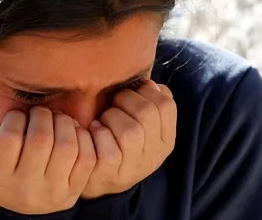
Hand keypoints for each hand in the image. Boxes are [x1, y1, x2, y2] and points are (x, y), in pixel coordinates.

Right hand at [0, 106, 96, 213]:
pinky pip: (87, 157)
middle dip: (42, 115)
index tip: (18, 116)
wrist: (21, 211)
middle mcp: (26, 188)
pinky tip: (71, 131)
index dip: (15, 117)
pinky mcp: (74, 190)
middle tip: (39, 113)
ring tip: (56, 118)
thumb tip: (8, 119)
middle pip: (41, 138)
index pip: (9, 137)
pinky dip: (82, 137)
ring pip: (67, 146)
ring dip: (64, 122)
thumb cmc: (1, 173)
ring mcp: (53, 191)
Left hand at [81, 79, 176, 199]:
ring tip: (103, 120)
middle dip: (125, 100)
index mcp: (165, 140)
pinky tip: (94, 130)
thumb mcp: (141, 125)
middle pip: (147, 113)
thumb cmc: (117, 141)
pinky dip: (98, 131)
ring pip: (129, 130)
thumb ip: (150, 103)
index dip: (146, 91)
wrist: (95, 177)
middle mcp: (154, 156)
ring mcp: (134, 167)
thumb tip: (150, 84)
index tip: (132, 92)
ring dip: (111, 116)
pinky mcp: (111, 173)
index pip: (167, 105)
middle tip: (114, 104)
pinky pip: (107, 143)